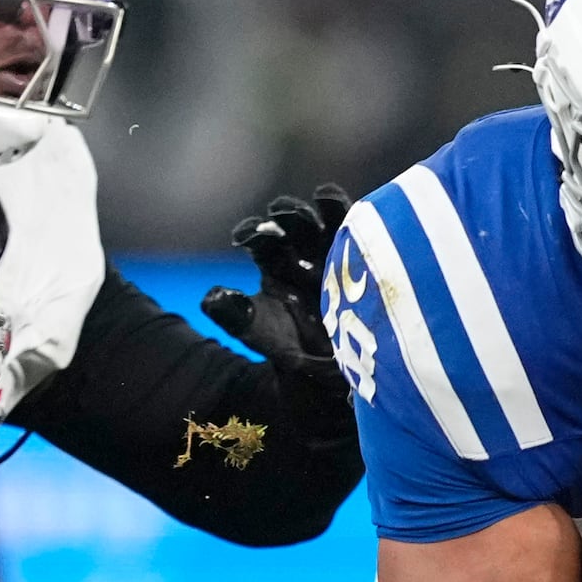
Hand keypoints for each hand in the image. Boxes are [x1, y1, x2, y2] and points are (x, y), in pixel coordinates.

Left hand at [203, 187, 356, 447]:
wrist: (332, 381)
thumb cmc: (291, 353)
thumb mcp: (260, 335)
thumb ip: (236, 314)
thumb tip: (211, 296)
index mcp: (276, 265)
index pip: (265, 237)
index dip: (255, 231)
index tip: (246, 236)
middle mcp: (307, 254)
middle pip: (298, 223)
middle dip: (290, 214)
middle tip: (281, 216)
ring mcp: (340, 257)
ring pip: (333, 223)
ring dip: (329, 209)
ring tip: (325, 200)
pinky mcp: (370, 264)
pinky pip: (369, 241)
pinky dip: (365, 227)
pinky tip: (363, 223)